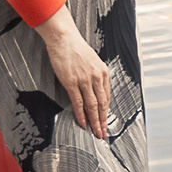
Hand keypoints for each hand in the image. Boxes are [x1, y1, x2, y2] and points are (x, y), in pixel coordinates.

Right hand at [35, 11, 110, 138]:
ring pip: (92, 106)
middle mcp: (96, 77)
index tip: (105, 122)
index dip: (106, 112)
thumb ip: (95, 76)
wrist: (64, 38)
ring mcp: (84, 80)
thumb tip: (94, 91)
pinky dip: (81, 115)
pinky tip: (83, 123)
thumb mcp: (92, 61)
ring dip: (94, 122)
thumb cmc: (76, 48)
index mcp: (103, 72)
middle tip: (103, 133)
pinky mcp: (72, 82)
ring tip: (96, 133)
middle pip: (102, 104)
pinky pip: (78, 103)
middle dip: (103, 121)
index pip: (107, 97)